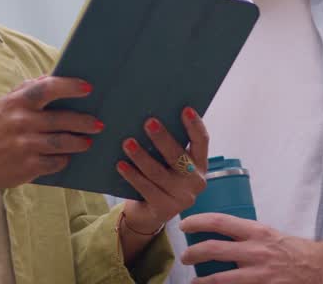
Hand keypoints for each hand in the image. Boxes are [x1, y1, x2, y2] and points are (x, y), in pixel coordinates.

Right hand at [0, 76, 100, 202]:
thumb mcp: (4, 104)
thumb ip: (27, 89)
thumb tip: (53, 76)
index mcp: (16, 102)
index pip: (48, 88)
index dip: (70, 87)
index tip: (88, 89)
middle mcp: (21, 122)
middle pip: (62, 119)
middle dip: (85, 122)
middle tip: (98, 124)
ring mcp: (25, 145)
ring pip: (63, 142)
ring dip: (79, 142)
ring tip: (87, 141)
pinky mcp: (27, 167)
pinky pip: (55, 162)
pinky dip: (64, 159)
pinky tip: (67, 157)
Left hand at [117, 106, 209, 232]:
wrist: (148, 214)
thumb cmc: (158, 179)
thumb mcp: (168, 163)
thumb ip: (167, 145)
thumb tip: (151, 117)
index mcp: (200, 164)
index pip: (202, 142)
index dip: (195, 125)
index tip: (186, 109)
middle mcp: (196, 181)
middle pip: (178, 156)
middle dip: (163, 138)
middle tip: (148, 122)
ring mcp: (182, 198)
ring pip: (159, 173)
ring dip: (142, 156)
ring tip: (127, 143)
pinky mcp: (164, 209)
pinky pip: (146, 188)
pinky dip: (132, 175)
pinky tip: (121, 165)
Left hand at [180, 214, 322, 282]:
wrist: (322, 270)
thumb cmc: (295, 252)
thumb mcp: (271, 235)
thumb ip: (248, 236)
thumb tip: (222, 236)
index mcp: (257, 232)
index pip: (219, 222)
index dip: (197, 222)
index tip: (184, 225)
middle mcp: (256, 252)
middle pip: (213, 250)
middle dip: (193, 253)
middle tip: (185, 257)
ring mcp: (259, 275)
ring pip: (219, 279)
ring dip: (201, 281)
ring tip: (194, 282)